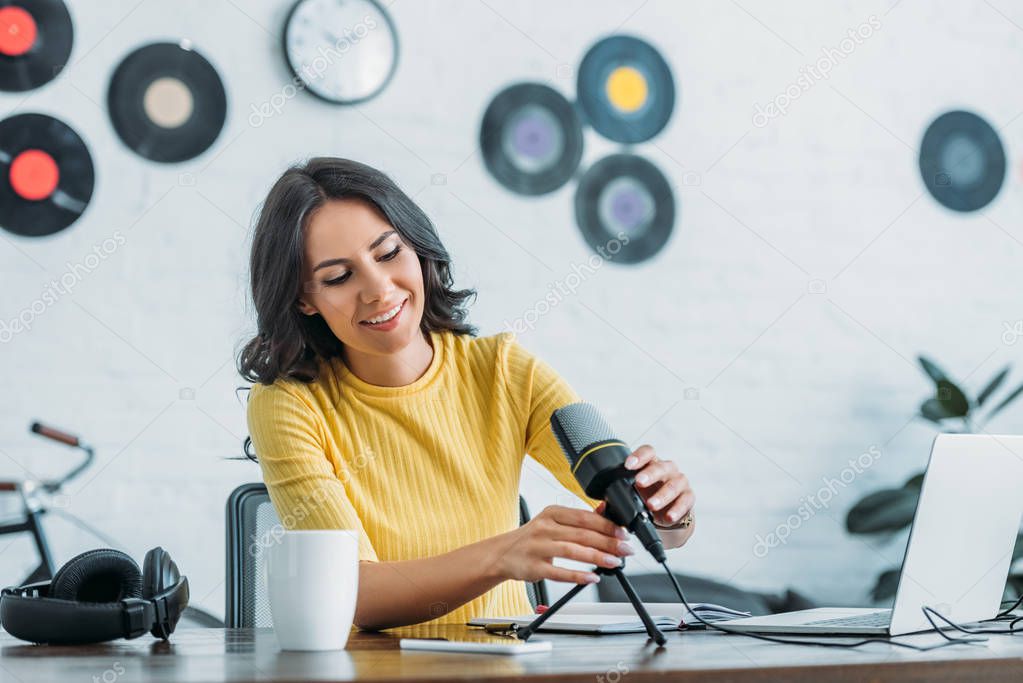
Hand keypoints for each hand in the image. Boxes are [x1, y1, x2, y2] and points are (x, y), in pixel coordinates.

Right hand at [492, 505, 634, 584]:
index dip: (606, 525)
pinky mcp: (534, 567)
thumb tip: (605, 510)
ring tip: (614, 562)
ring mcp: (538, 547)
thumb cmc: (532, 537)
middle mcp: (544, 528)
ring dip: (597, 557)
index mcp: (551, 512)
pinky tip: (592, 578)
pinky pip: (559, 572)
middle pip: (582, 534)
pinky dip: (578, 576)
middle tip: (625, 549)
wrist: (502, 553)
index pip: (584, 517)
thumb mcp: (553, 521)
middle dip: (608, 542)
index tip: (623, 533)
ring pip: (573, 551)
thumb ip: (579, 518)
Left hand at [624, 444, 693, 527]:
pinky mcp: (688, 497)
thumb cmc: (647, 498)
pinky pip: (685, 501)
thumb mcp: (633, 494)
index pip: (648, 452)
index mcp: (652, 464)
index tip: (628, 465)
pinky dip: (677, 509)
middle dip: (650, 474)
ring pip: (674, 484)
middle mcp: (667, 470)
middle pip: (660, 467)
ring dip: (662, 495)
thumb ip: (620, 496)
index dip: (639, 456)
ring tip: (651, 505)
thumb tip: (601, 506)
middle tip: (639, 482)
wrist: (667, 513)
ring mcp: (679, 482)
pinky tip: (668, 517)